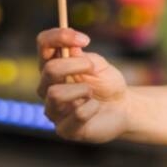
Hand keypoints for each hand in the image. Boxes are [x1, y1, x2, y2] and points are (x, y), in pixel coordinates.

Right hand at [36, 28, 128, 142]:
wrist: (123, 109)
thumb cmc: (106, 83)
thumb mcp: (98, 64)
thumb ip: (83, 56)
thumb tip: (70, 49)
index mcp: (51, 65)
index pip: (43, 43)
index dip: (60, 36)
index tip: (84, 39)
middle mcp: (46, 86)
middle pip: (49, 69)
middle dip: (75, 65)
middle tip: (92, 67)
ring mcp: (53, 108)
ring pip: (56, 94)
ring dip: (82, 89)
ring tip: (91, 93)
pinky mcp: (64, 129)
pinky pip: (77, 115)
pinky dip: (92, 107)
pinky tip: (95, 108)